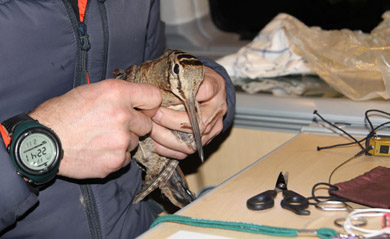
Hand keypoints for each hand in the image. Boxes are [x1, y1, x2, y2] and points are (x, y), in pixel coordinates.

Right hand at [29, 79, 160, 178]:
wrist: (42, 141)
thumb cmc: (62, 114)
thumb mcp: (90, 91)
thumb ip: (118, 95)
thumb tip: (139, 102)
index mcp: (116, 93)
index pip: (154, 97)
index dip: (149, 105)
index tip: (143, 109)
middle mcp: (122, 115)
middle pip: (147, 124)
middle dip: (135, 125)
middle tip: (113, 125)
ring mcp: (120, 141)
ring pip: (135, 142)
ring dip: (123, 141)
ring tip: (100, 138)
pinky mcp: (116, 161)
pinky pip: (126, 158)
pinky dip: (115, 156)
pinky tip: (97, 150)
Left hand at [150, 66, 227, 158]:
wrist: (204, 89)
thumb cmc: (191, 78)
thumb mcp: (185, 70)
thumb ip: (176, 77)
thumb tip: (154, 90)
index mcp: (216, 86)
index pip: (205, 91)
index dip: (182, 97)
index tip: (163, 98)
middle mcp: (218, 108)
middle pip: (198, 122)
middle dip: (171, 121)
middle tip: (153, 116)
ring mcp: (214, 127)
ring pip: (193, 141)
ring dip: (167, 138)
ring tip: (151, 130)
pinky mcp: (207, 140)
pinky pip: (188, 151)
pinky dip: (169, 149)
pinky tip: (156, 142)